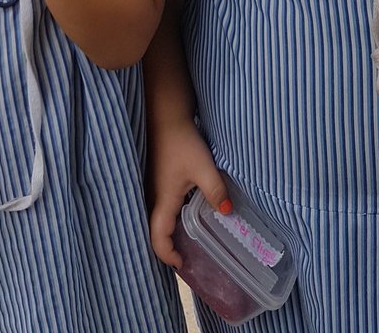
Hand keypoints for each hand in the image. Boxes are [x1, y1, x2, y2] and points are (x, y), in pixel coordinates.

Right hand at [147, 119, 229, 267]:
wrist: (165, 115)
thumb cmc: (182, 141)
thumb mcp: (203, 167)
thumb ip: (215, 190)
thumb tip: (227, 212)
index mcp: (163, 200)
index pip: (158, 238)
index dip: (168, 255)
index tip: (183, 263)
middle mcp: (152, 197)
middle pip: (154, 231)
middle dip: (169, 246)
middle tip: (187, 254)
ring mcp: (152, 186)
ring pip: (156, 217)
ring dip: (169, 230)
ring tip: (188, 235)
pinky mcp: (155, 176)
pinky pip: (159, 204)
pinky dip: (169, 214)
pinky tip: (185, 208)